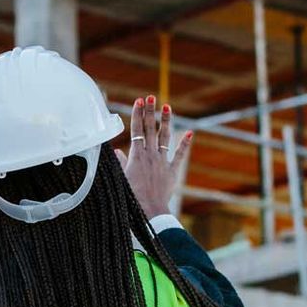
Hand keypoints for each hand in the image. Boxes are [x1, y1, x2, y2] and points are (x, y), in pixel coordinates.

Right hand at [120, 95, 190, 218]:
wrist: (149, 210)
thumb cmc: (131, 197)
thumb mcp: (121, 179)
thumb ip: (121, 163)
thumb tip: (116, 152)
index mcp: (136, 156)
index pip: (137, 130)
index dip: (138, 114)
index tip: (139, 101)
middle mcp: (150, 155)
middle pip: (150, 129)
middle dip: (150, 111)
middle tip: (151, 96)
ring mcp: (162, 161)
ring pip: (164, 137)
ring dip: (166, 121)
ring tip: (167, 106)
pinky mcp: (172, 171)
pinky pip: (179, 155)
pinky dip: (184, 144)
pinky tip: (189, 133)